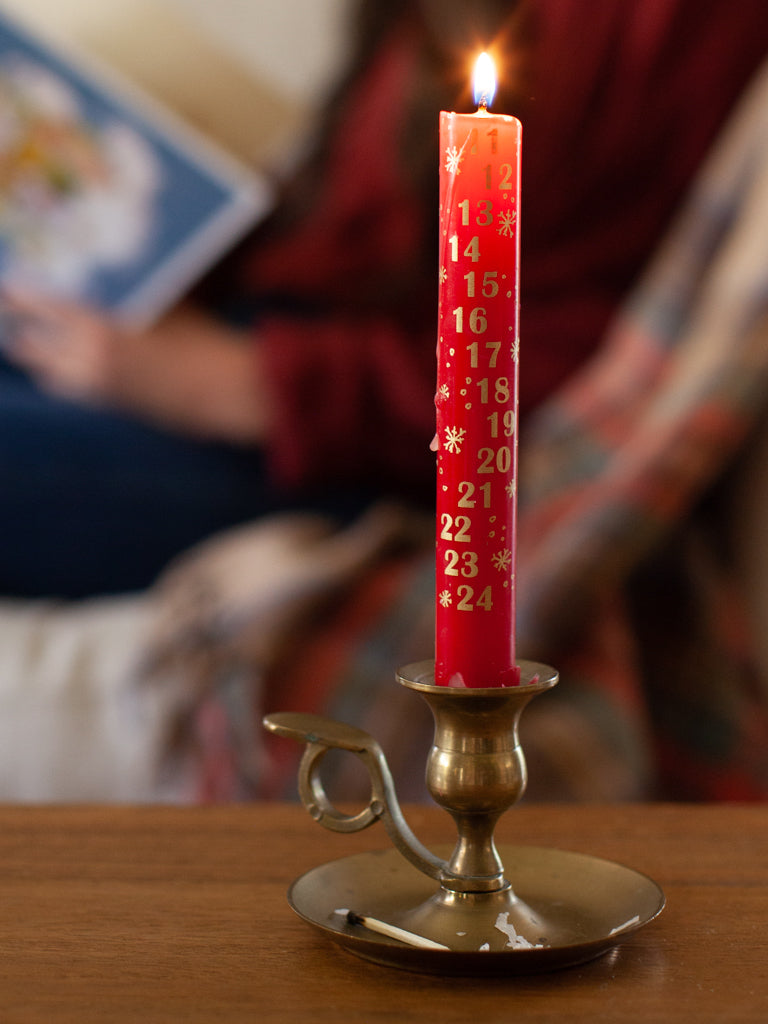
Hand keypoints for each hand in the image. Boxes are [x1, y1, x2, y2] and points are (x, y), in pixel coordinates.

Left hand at [0, 288, 270, 442]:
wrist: (223, 392)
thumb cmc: (202, 341)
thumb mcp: (166, 306)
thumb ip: (131, 298)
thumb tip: (111, 285)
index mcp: (100, 327)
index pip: (44, 307)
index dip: (21, 296)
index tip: (9, 288)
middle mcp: (89, 360)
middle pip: (32, 348)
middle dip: (20, 334)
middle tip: (13, 321)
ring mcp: (99, 387)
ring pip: (49, 376)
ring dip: (41, 360)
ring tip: (33, 346)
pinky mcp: (113, 406)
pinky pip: (74, 390)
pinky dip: (65, 377)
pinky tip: (69, 368)